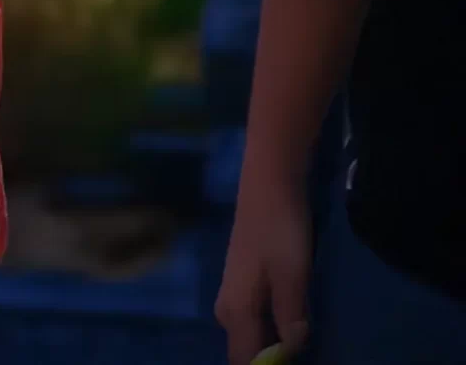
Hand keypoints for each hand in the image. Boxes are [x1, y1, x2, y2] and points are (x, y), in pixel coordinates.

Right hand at [216, 179, 311, 364]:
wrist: (268, 187)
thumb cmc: (280, 230)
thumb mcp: (292, 275)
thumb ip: (290, 316)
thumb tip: (293, 350)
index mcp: (236, 310)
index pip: (245, 358)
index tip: (295, 363)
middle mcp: (227, 309)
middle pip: (245, 349)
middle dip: (270, 359)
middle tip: (305, 354)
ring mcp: (233, 296)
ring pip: (250, 336)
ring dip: (273, 345)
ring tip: (301, 342)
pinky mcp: (244, 285)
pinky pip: (254, 322)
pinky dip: (271, 330)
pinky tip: (294, 323)